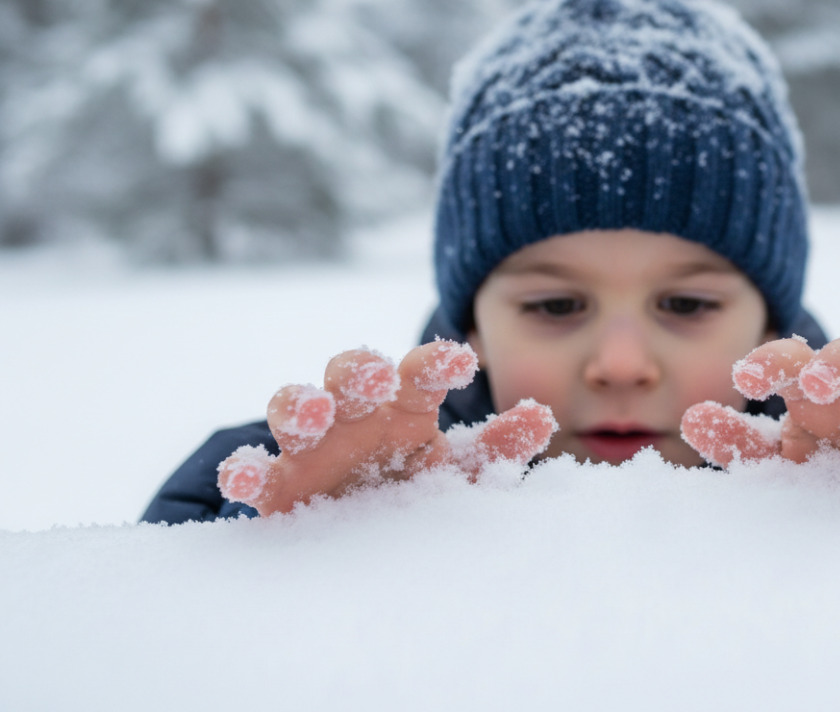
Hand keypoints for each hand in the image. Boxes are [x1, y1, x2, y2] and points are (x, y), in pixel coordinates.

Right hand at [217, 341, 556, 514]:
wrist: (356, 529)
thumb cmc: (410, 485)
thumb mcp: (457, 472)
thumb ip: (497, 447)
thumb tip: (542, 415)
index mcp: (402, 407)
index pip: (418, 373)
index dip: (435, 364)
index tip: (461, 363)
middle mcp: (352, 416)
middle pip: (348, 375)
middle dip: (359, 372)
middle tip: (376, 379)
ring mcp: (309, 448)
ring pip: (292, 409)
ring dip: (298, 405)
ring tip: (313, 412)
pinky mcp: (275, 487)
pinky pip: (251, 471)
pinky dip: (244, 471)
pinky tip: (247, 478)